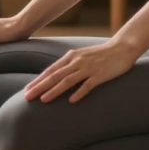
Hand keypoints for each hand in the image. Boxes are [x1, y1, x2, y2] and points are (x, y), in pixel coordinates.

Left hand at [23, 39, 139, 103]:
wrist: (122, 48)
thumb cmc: (100, 54)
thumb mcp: (81, 56)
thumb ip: (69, 65)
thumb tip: (55, 76)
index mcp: (71, 57)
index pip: (50, 70)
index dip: (38, 80)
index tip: (27, 89)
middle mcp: (77, 61)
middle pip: (55, 76)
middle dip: (40, 87)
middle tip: (27, 97)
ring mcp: (88, 68)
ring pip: (67, 80)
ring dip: (54, 91)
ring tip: (43, 100)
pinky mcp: (100, 74)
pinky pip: (87, 85)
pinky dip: (79, 92)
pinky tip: (71, 101)